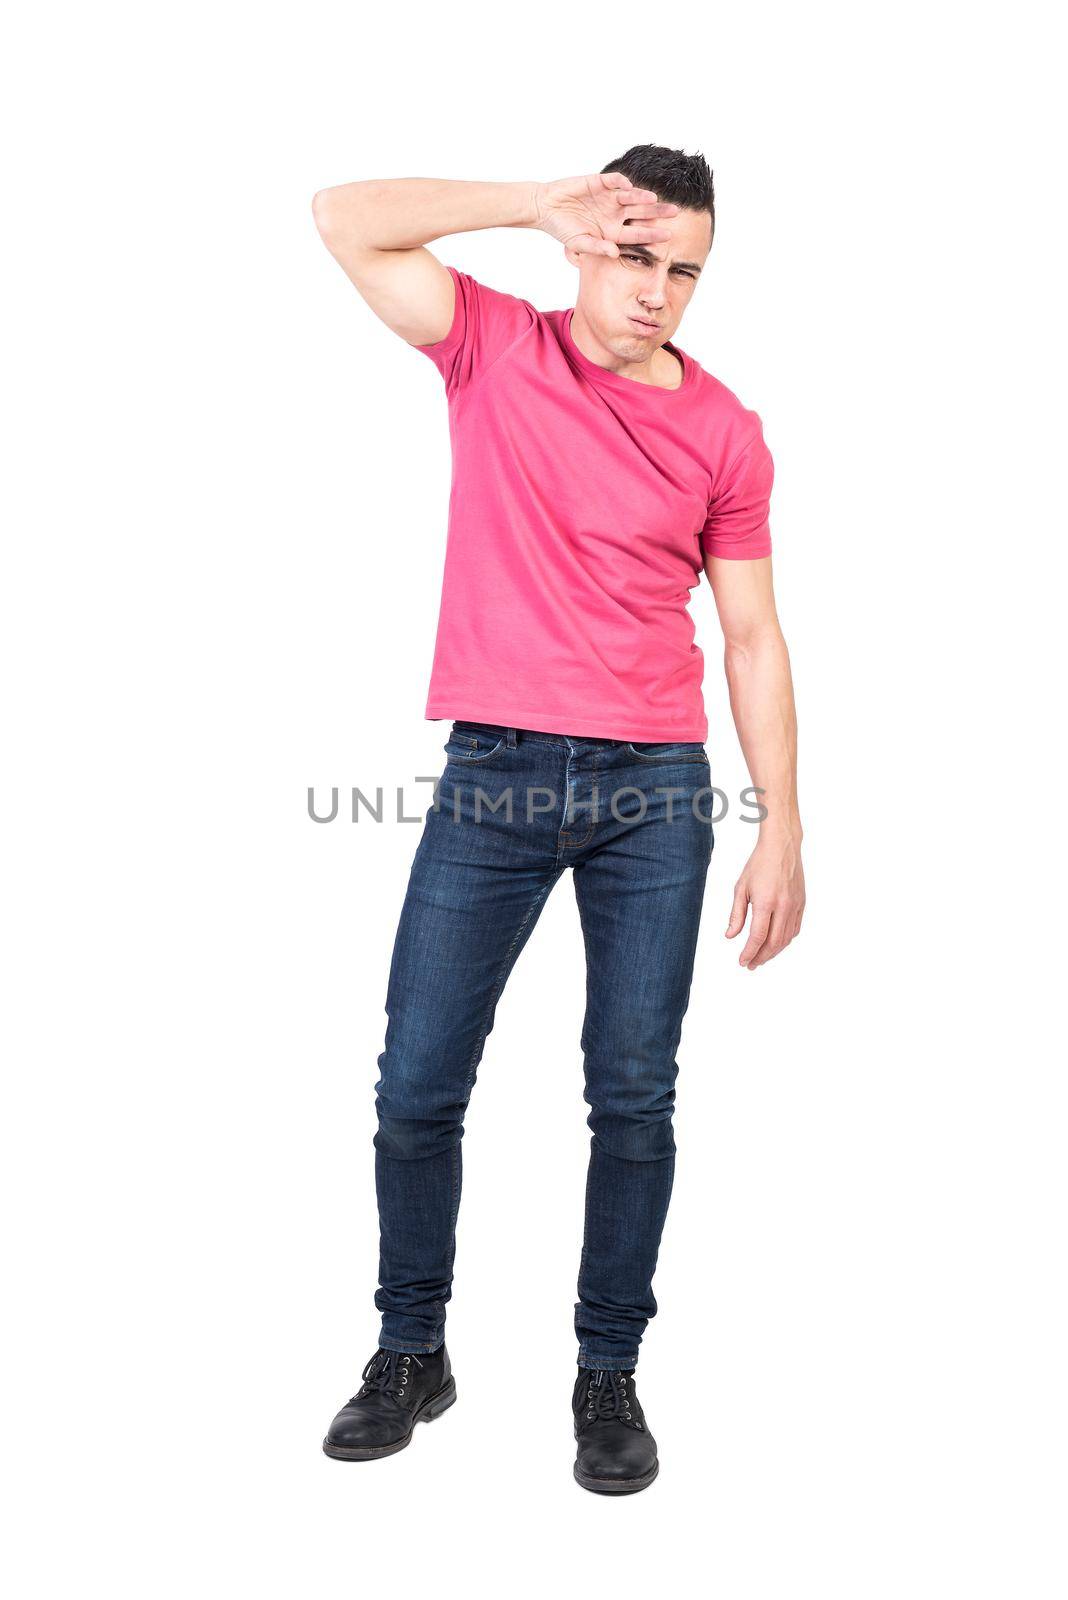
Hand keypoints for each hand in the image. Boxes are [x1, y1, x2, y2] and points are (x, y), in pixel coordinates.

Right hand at [531, 172, 678, 265]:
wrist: (546, 208)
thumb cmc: (563, 229)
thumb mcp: (579, 243)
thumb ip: (597, 248)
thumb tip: (614, 253)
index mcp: (613, 231)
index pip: (637, 234)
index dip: (651, 235)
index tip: (667, 237)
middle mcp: (615, 213)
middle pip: (640, 213)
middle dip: (657, 213)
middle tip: (675, 212)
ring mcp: (609, 198)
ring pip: (630, 197)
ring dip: (641, 198)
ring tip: (654, 199)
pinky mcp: (599, 183)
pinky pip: (613, 181)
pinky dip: (620, 182)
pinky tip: (629, 185)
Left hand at [725, 833, 805, 969]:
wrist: (782, 847)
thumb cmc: (759, 865)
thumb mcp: (741, 888)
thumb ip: (736, 914)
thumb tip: (730, 936)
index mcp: (766, 902)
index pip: (758, 937)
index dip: (750, 952)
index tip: (742, 961)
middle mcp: (784, 907)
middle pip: (774, 942)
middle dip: (761, 957)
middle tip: (750, 965)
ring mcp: (795, 906)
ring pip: (786, 939)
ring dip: (773, 952)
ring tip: (761, 958)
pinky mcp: (802, 904)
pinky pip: (795, 929)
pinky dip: (785, 941)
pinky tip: (776, 944)